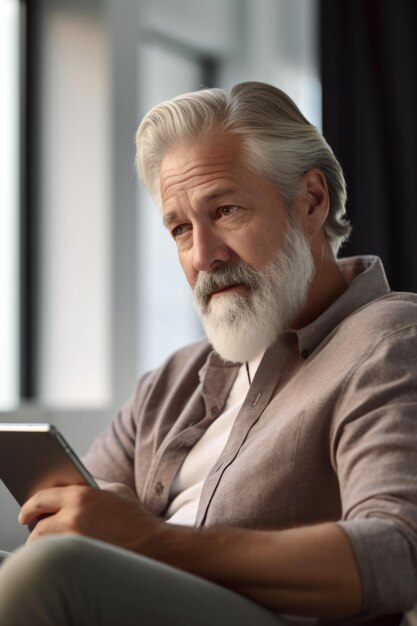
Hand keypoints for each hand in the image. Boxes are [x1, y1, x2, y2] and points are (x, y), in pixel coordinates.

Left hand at [19, 485, 161, 550]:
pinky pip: (56, 558)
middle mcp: (74, 517)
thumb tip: (72, 482)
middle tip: (32, 527)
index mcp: (81, 495)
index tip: (26, 511)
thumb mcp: (115, 490)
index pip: (42, 497)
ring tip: (47, 541)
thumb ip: (91, 485)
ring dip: (43, 543)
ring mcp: (75, 541)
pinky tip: (60, 552)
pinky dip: (55, 555)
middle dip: (33, 527)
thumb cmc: (135, 516)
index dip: (30, 505)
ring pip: (44, 545)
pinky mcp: (79, 559)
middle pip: (38, 525)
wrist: (151, 543)